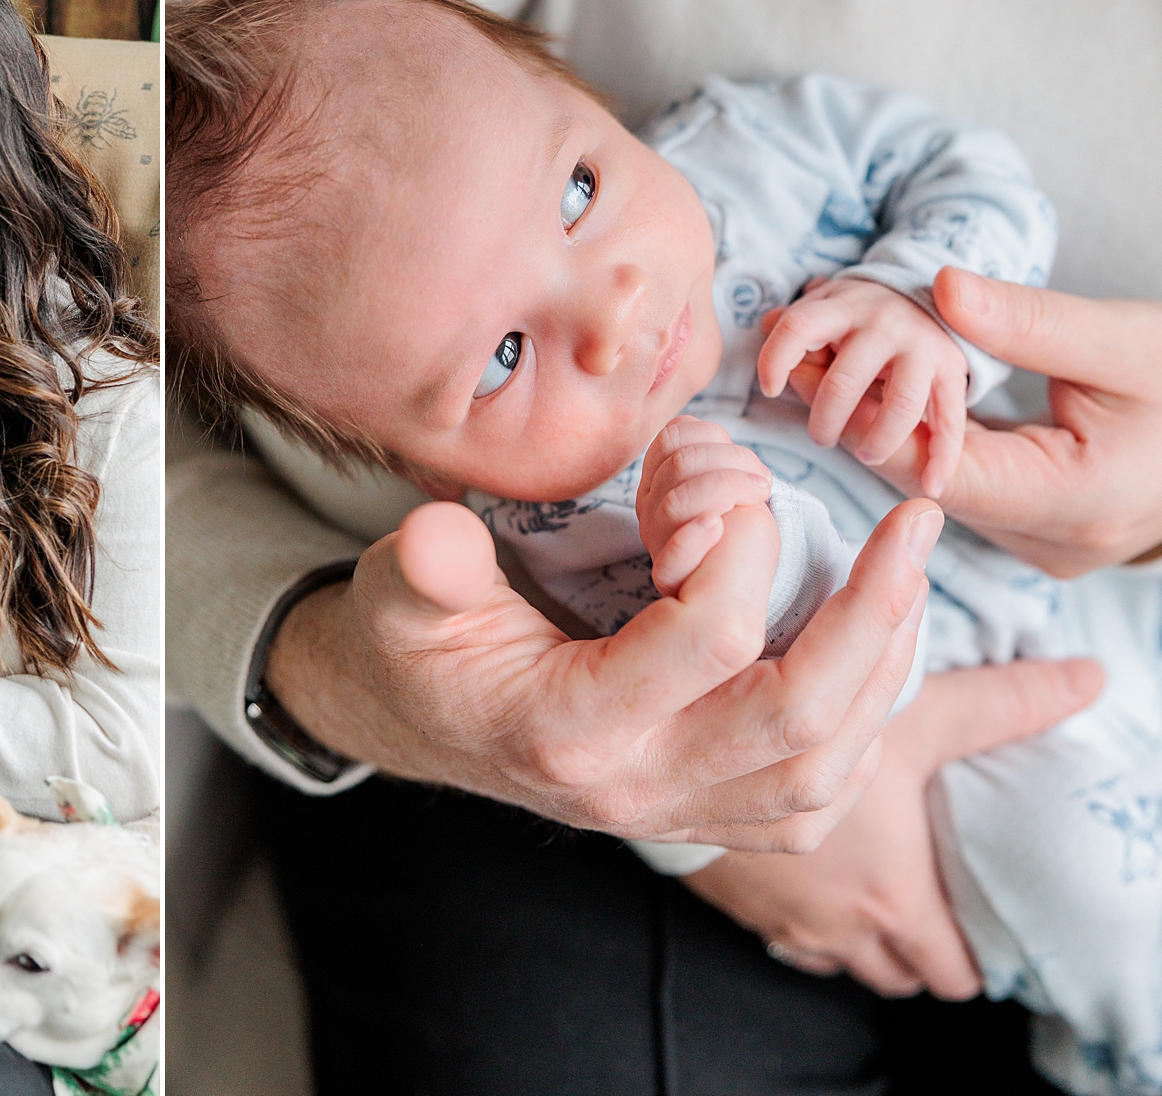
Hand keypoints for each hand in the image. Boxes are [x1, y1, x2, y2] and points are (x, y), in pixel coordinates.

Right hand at [268, 496, 941, 850]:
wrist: (407, 722)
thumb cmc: (409, 642)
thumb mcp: (395, 591)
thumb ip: (422, 565)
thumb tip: (439, 534)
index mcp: (564, 727)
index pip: (702, 643)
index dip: (739, 550)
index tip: (732, 487)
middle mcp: (632, 787)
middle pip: (796, 719)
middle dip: (871, 614)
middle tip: (912, 524)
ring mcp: (672, 815)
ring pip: (825, 770)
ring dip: (886, 670)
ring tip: (911, 575)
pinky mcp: (698, 820)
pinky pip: (813, 804)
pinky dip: (866, 731)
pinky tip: (878, 659)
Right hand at [636, 417, 772, 595]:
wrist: (738, 583)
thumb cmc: (739, 528)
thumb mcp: (724, 480)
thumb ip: (713, 457)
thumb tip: (718, 439)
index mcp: (657, 477)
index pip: (671, 437)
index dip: (715, 437)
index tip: (747, 462)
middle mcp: (648, 506)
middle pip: (680, 463)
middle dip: (733, 462)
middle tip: (762, 483)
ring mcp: (656, 538)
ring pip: (678, 499)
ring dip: (728, 489)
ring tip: (757, 497)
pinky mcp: (669, 573)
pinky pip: (673, 553)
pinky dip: (694, 536)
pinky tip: (715, 526)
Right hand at [683, 657, 1101, 996]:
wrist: (662, 749)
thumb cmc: (786, 731)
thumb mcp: (907, 716)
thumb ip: (1001, 703)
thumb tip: (1086, 678)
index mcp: (895, 897)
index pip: (959, 961)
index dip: (979, 936)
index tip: (979, 900)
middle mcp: (844, 927)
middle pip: (913, 976)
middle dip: (930, 946)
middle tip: (939, 898)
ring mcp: (789, 925)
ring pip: (852, 964)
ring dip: (871, 936)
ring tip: (883, 890)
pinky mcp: (744, 907)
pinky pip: (794, 943)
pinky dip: (814, 921)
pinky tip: (820, 882)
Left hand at [758, 277, 967, 496]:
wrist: (929, 298)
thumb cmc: (858, 317)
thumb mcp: (826, 310)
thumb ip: (796, 326)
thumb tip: (765, 326)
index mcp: (843, 307)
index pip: (798, 328)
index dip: (775, 360)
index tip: (769, 389)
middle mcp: (885, 323)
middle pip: (844, 381)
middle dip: (825, 421)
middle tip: (820, 438)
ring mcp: (922, 346)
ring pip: (901, 404)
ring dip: (879, 440)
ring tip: (866, 456)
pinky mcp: (952, 370)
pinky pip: (949, 420)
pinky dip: (941, 458)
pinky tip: (929, 486)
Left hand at [828, 270, 1161, 576]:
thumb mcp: (1122, 341)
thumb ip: (1030, 321)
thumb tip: (940, 285)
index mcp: (1075, 504)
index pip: (941, 473)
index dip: (870, 419)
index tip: (810, 368)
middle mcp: (1053, 541)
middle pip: (932, 485)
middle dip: (868, 420)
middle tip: (800, 362)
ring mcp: (1046, 544)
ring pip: (944, 490)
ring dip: (891, 431)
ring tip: (828, 372)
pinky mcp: (1041, 530)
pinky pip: (968, 488)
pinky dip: (929, 443)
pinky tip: (888, 398)